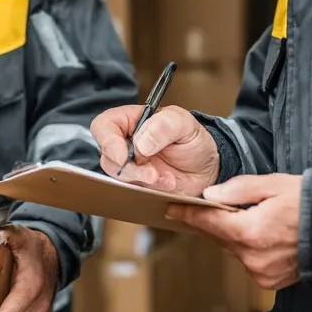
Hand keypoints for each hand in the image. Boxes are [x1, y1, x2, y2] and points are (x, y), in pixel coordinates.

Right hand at [91, 104, 218, 196]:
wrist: (207, 169)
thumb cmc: (193, 140)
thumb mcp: (184, 124)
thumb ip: (164, 125)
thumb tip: (141, 142)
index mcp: (131, 121)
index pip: (104, 126)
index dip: (107, 141)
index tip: (123, 156)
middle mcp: (126, 143)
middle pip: (108, 156)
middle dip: (130, 169)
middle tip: (152, 173)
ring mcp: (130, 166)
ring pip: (118, 176)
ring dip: (142, 180)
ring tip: (166, 178)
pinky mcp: (138, 185)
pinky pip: (132, 191)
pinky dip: (150, 190)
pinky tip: (167, 184)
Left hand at [167, 174, 303, 290]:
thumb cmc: (310, 203)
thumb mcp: (273, 185)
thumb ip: (238, 190)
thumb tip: (211, 196)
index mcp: (250, 231)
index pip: (208, 223)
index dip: (188, 215)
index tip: (172, 209)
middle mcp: (253, 257)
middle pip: (219, 238)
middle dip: (212, 223)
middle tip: (206, 208)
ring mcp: (261, 272)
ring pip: (233, 250)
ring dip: (233, 236)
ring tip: (246, 218)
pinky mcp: (270, 281)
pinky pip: (248, 261)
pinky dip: (249, 248)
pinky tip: (262, 235)